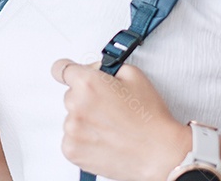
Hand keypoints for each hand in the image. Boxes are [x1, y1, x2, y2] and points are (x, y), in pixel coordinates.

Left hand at [51, 58, 189, 180]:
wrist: (160, 154)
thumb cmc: (150, 118)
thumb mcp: (133, 75)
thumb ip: (105, 67)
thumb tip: (93, 69)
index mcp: (87, 83)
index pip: (60, 69)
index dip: (69, 71)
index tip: (74, 77)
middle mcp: (75, 105)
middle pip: (71, 95)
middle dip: (86, 98)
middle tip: (109, 108)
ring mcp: (72, 130)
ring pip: (72, 118)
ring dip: (85, 120)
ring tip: (111, 127)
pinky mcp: (72, 150)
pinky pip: (71, 139)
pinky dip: (84, 139)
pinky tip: (105, 140)